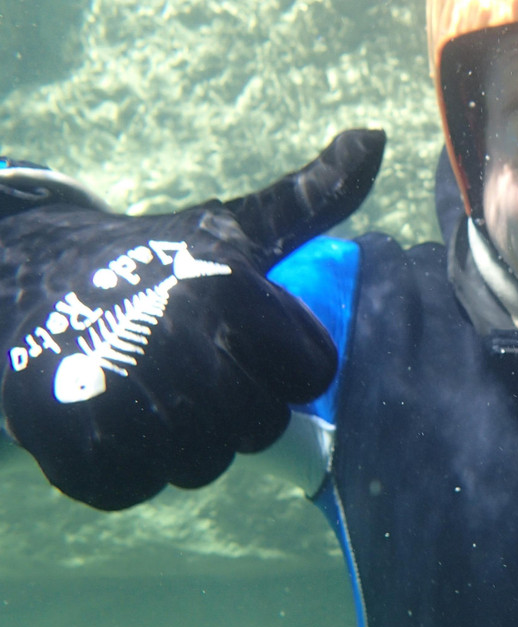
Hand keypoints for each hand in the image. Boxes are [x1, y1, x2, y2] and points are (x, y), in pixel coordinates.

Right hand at [0, 129, 384, 508]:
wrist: (29, 278)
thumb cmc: (160, 261)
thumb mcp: (236, 225)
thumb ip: (312, 195)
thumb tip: (375, 137)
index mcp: (224, 290)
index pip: (309, 376)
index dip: (290, 367)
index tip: (258, 345)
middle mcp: (169, 343)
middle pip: (257, 430)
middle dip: (242, 410)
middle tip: (208, 373)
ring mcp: (109, 397)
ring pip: (197, 467)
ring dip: (188, 442)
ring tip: (161, 392)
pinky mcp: (59, 441)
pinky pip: (129, 488)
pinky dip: (128, 468)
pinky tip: (117, 420)